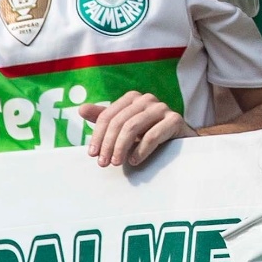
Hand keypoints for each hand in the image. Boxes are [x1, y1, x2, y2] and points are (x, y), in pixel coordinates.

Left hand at [79, 92, 193, 167]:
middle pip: (119, 121)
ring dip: (121, 147)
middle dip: (108, 144)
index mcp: (132, 98)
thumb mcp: (125, 128)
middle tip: (103, 163)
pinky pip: (153, 134)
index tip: (92, 154)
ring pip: (133, 126)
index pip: (107, 115)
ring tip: (117, 163)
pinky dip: (140, 150)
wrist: (180, 142)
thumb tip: (81, 109)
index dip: (97, 135)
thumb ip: (105, 119)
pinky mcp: (175, 119)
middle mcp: (147, 99)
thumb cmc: (148, 134)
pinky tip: (134, 161)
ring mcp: (162, 108)